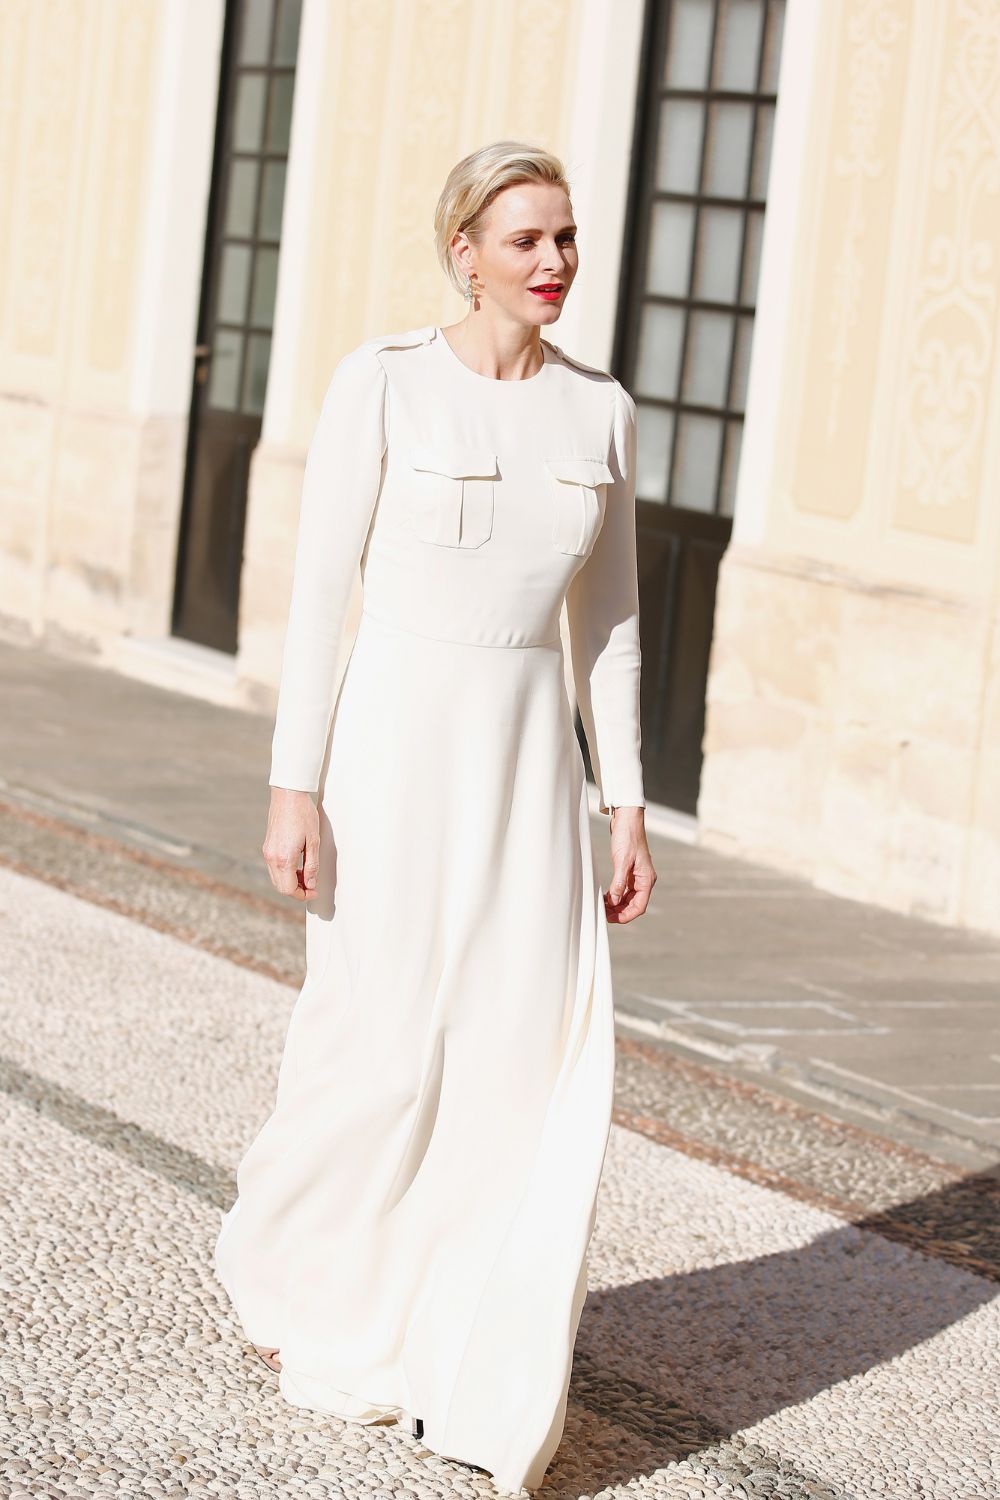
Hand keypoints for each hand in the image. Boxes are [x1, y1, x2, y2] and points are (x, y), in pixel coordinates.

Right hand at [262, 787, 320, 900]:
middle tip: (312, 885)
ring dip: (290, 881)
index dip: (302, 895)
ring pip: (276, 878)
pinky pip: (274, 868)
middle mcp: (271, 857)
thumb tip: (310, 884)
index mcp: (283, 858)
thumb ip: (311, 866)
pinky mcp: (267, 846)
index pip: (288, 889)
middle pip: (280, 887)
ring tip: (306, 874)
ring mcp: (267, 851)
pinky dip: (285, 872)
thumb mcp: (313, 842)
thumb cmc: (303, 815)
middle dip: (296, 890)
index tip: (314, 892)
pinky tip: (297, 865)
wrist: (288, 794)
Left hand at [604, 806, 655, 923]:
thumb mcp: (622, 861)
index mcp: (646, 879)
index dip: (626, 916)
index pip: (639, 906)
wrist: (627, 819)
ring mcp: (636, 876)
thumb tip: (613, 901)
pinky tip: (605, 897)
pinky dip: (615, 895)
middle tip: (603, 915)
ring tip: (602, 907)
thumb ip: (618, 883)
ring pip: (627, 898)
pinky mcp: (629, 871)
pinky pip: (623, 889)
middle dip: (619, 911)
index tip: (612, 919)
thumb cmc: (628, 837)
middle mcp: (643, 880)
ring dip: (616, 905)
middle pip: (633, 904)